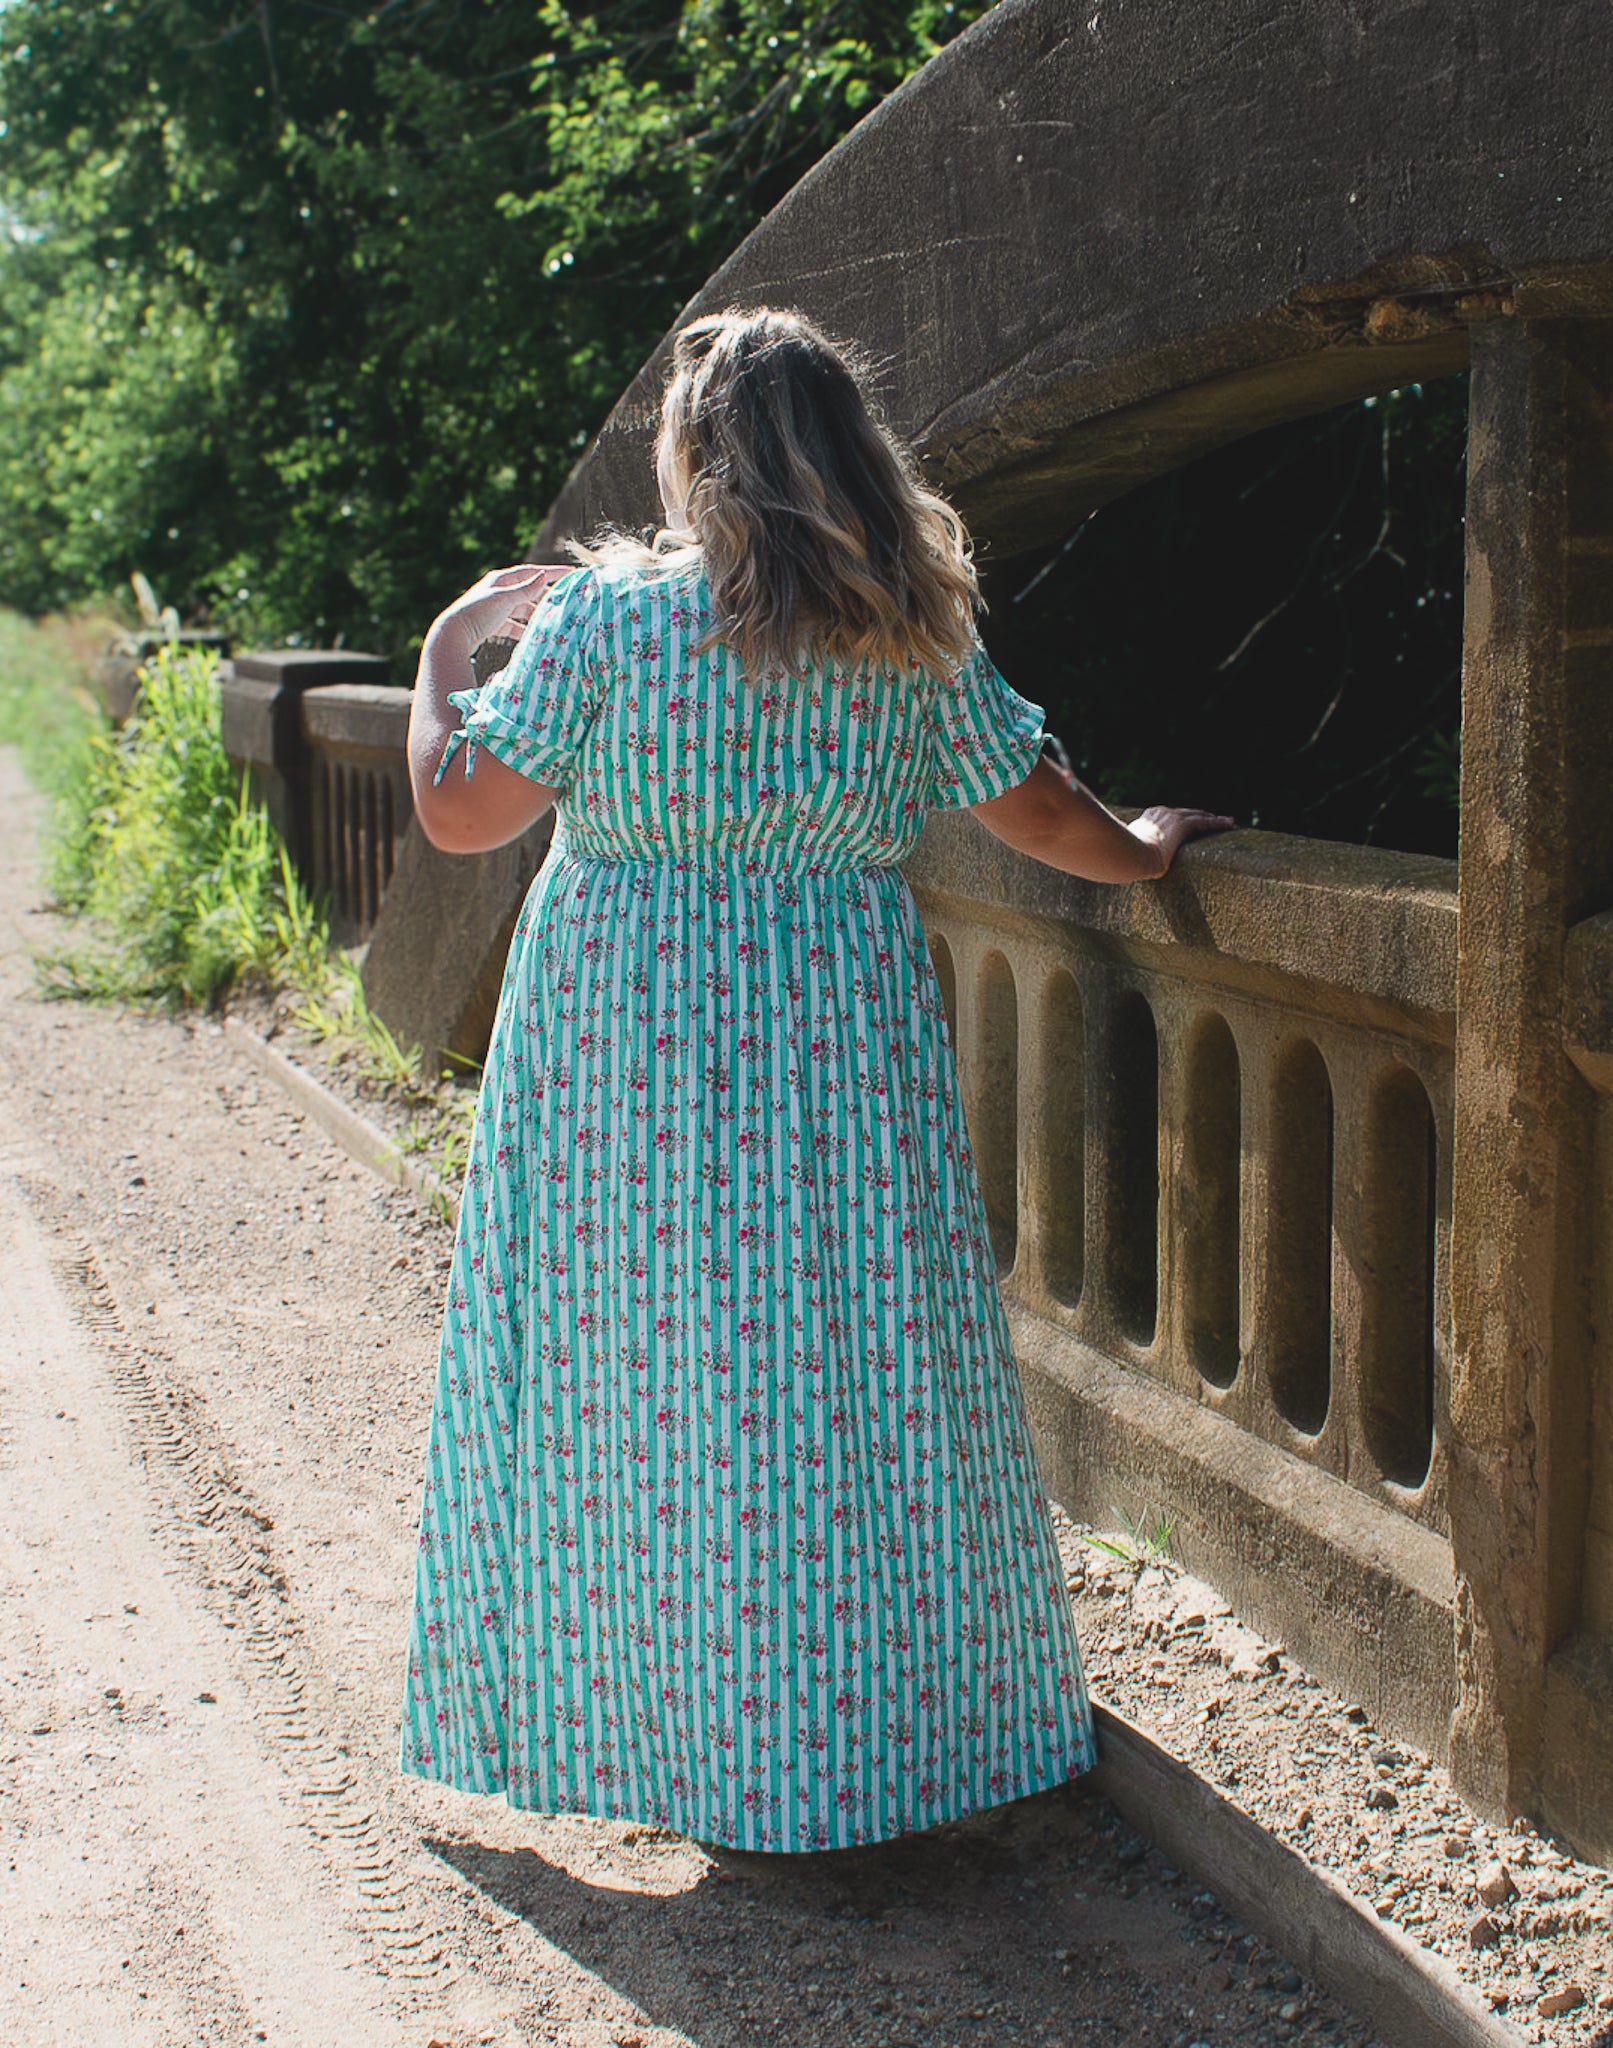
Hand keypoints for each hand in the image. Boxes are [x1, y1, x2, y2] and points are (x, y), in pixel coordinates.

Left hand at [427, 564, 569, 665]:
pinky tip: (532, 637)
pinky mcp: (491, 623)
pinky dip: (522, 629)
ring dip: (535, 614)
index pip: (531, 572)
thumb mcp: (504, 599)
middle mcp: (497, 590)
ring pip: (521, 608)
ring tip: (551, 620)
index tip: (572, 572)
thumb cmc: (478, 613)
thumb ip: (526, 590)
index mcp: (501, 579)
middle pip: (528, 590)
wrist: (453, 634)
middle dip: (546, 595)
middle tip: (565, 598)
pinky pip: (512, 625)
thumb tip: (544, 576)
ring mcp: (494, 607)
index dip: (552, 572)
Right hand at [1127, 805, 1238, 876]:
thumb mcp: (1130, 849)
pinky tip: (1229, 824)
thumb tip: (1131, 860)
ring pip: (1199, 815)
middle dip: (1200, 817)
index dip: (1183, 818)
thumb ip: (1134, 847)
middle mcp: (1162, 813)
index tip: (1190, 822)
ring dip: (1214, 819)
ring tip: (1226, 822)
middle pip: (1187, 813)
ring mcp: (1172, 817)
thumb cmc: (1128, 859)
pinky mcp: (1182, 824)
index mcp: (1149, 817)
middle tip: (1213, 820)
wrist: (1132, 857)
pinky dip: (1218, 823)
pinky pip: (1205, 822)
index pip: (1171, 814)